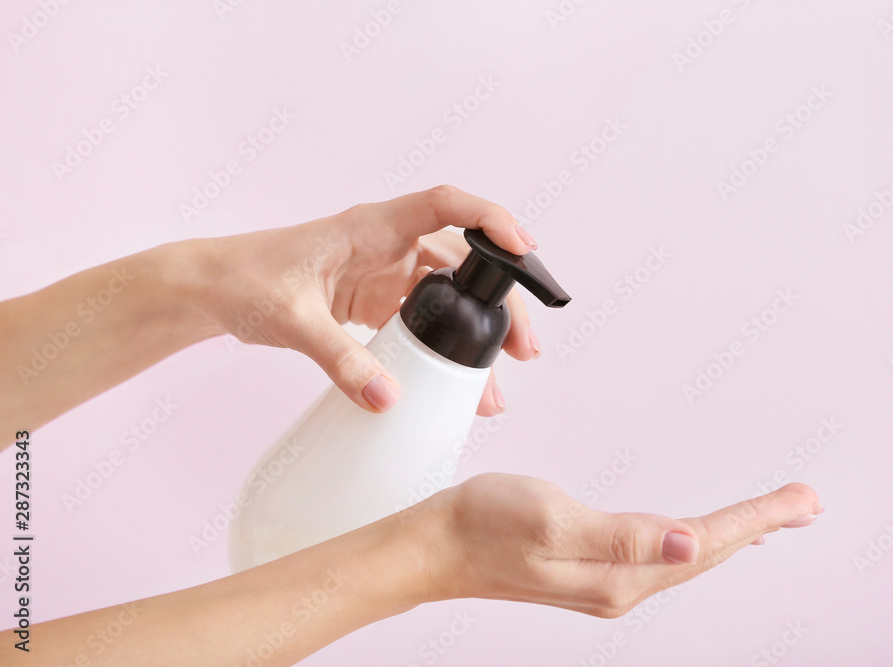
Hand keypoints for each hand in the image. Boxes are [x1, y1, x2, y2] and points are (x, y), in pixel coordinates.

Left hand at [190, 186, 539, 415]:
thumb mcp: (291, 319)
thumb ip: (340, 359)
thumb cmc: (245, 280)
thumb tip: (388, 399)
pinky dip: (447, 348)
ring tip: (497, 382)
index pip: (444, 206)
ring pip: (451, 296)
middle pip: (464, 262)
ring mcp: (386, 273)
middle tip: (524, 348)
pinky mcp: (378, 301)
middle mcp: (387, 244)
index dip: (490, 219)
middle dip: (500, 302)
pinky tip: (460, 381)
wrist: (215, 290)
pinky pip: (427, 321)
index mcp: (370, 226)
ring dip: (479, 333)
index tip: (524, 248)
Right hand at [413, 473, 822, 616]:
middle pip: (706, 554)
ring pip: (687, 557)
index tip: (799, 502)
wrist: (438, 546)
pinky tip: (699, 536)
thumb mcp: (552, 520)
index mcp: (618, 575)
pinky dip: (694, 540)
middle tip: (804, 504)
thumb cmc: (484, 525)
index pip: (704, 544)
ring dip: (734, 535)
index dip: (757, 519)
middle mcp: (620, 587)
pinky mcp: (594, 570)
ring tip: (770, 517)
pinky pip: (663, 557)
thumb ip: (622, 537)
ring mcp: (607, 582)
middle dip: (759, 527)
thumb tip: (684, 543)